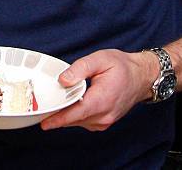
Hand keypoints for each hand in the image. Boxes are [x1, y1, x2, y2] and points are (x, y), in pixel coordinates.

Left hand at [41, 48, 157, 131]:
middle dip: (57, 115)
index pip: (76, 113)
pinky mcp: (104, 122)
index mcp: (102, 99)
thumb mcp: (100, 59)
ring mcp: (105, 121)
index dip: (58, 118)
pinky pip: (85, 121)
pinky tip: (69, 105)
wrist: (142, 76)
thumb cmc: (123, 67)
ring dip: (66, 115)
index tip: (44, 122)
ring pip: (79, 122)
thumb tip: (63, 80)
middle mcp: (104, 115)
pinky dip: (75, 116)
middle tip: (40, 109)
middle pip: (74, 119)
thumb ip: (80, 68)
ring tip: (52, 105)